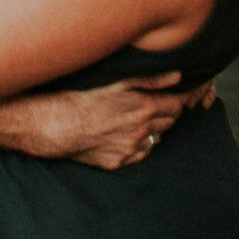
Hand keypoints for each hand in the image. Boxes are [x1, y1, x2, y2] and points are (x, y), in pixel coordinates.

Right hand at [38, 73, 201, 169]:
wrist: (59, 125)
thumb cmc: (85, 97)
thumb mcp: (117, 82)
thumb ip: (151, 80)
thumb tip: (178, 76)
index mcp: (143, 108)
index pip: (177, 104)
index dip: (179, 99)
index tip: (176, 95)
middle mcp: (142, 131)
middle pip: (170, 122)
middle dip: (167, 112)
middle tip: (154, 103)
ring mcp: (131, 150)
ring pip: (157, 139)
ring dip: (153, 129)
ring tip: (135, 118)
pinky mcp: (120, 163)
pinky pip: (140, 154)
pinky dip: (138, 145)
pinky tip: (123, 134)